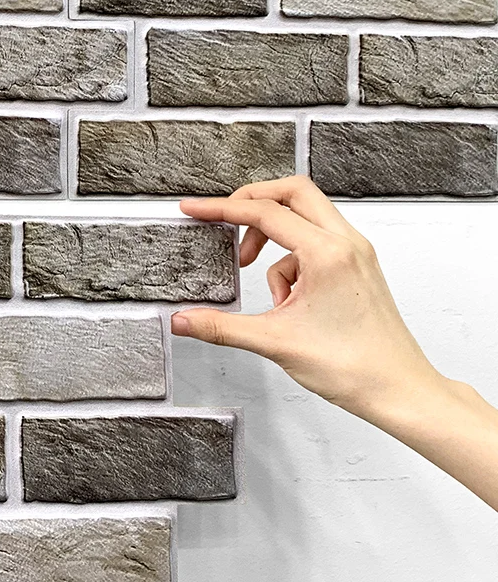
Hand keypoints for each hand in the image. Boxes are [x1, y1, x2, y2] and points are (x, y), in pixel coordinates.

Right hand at [174, 175, 497, 510]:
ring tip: (263, 286)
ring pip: (305, 220)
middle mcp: (346, 244)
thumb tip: (184, 321)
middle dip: (253, 203)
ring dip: (273, 242)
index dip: (222, 209)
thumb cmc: (355, 365)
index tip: (196, 210)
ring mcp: (355, 254)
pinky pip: (315, 248)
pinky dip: (292, 266)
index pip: (265, 213)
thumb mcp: (274, 343)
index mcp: (327, 253)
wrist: (396, 387)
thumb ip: (221, 328)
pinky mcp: (357, 268)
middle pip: (293, 194)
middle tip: (224, 219)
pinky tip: (289, 304)